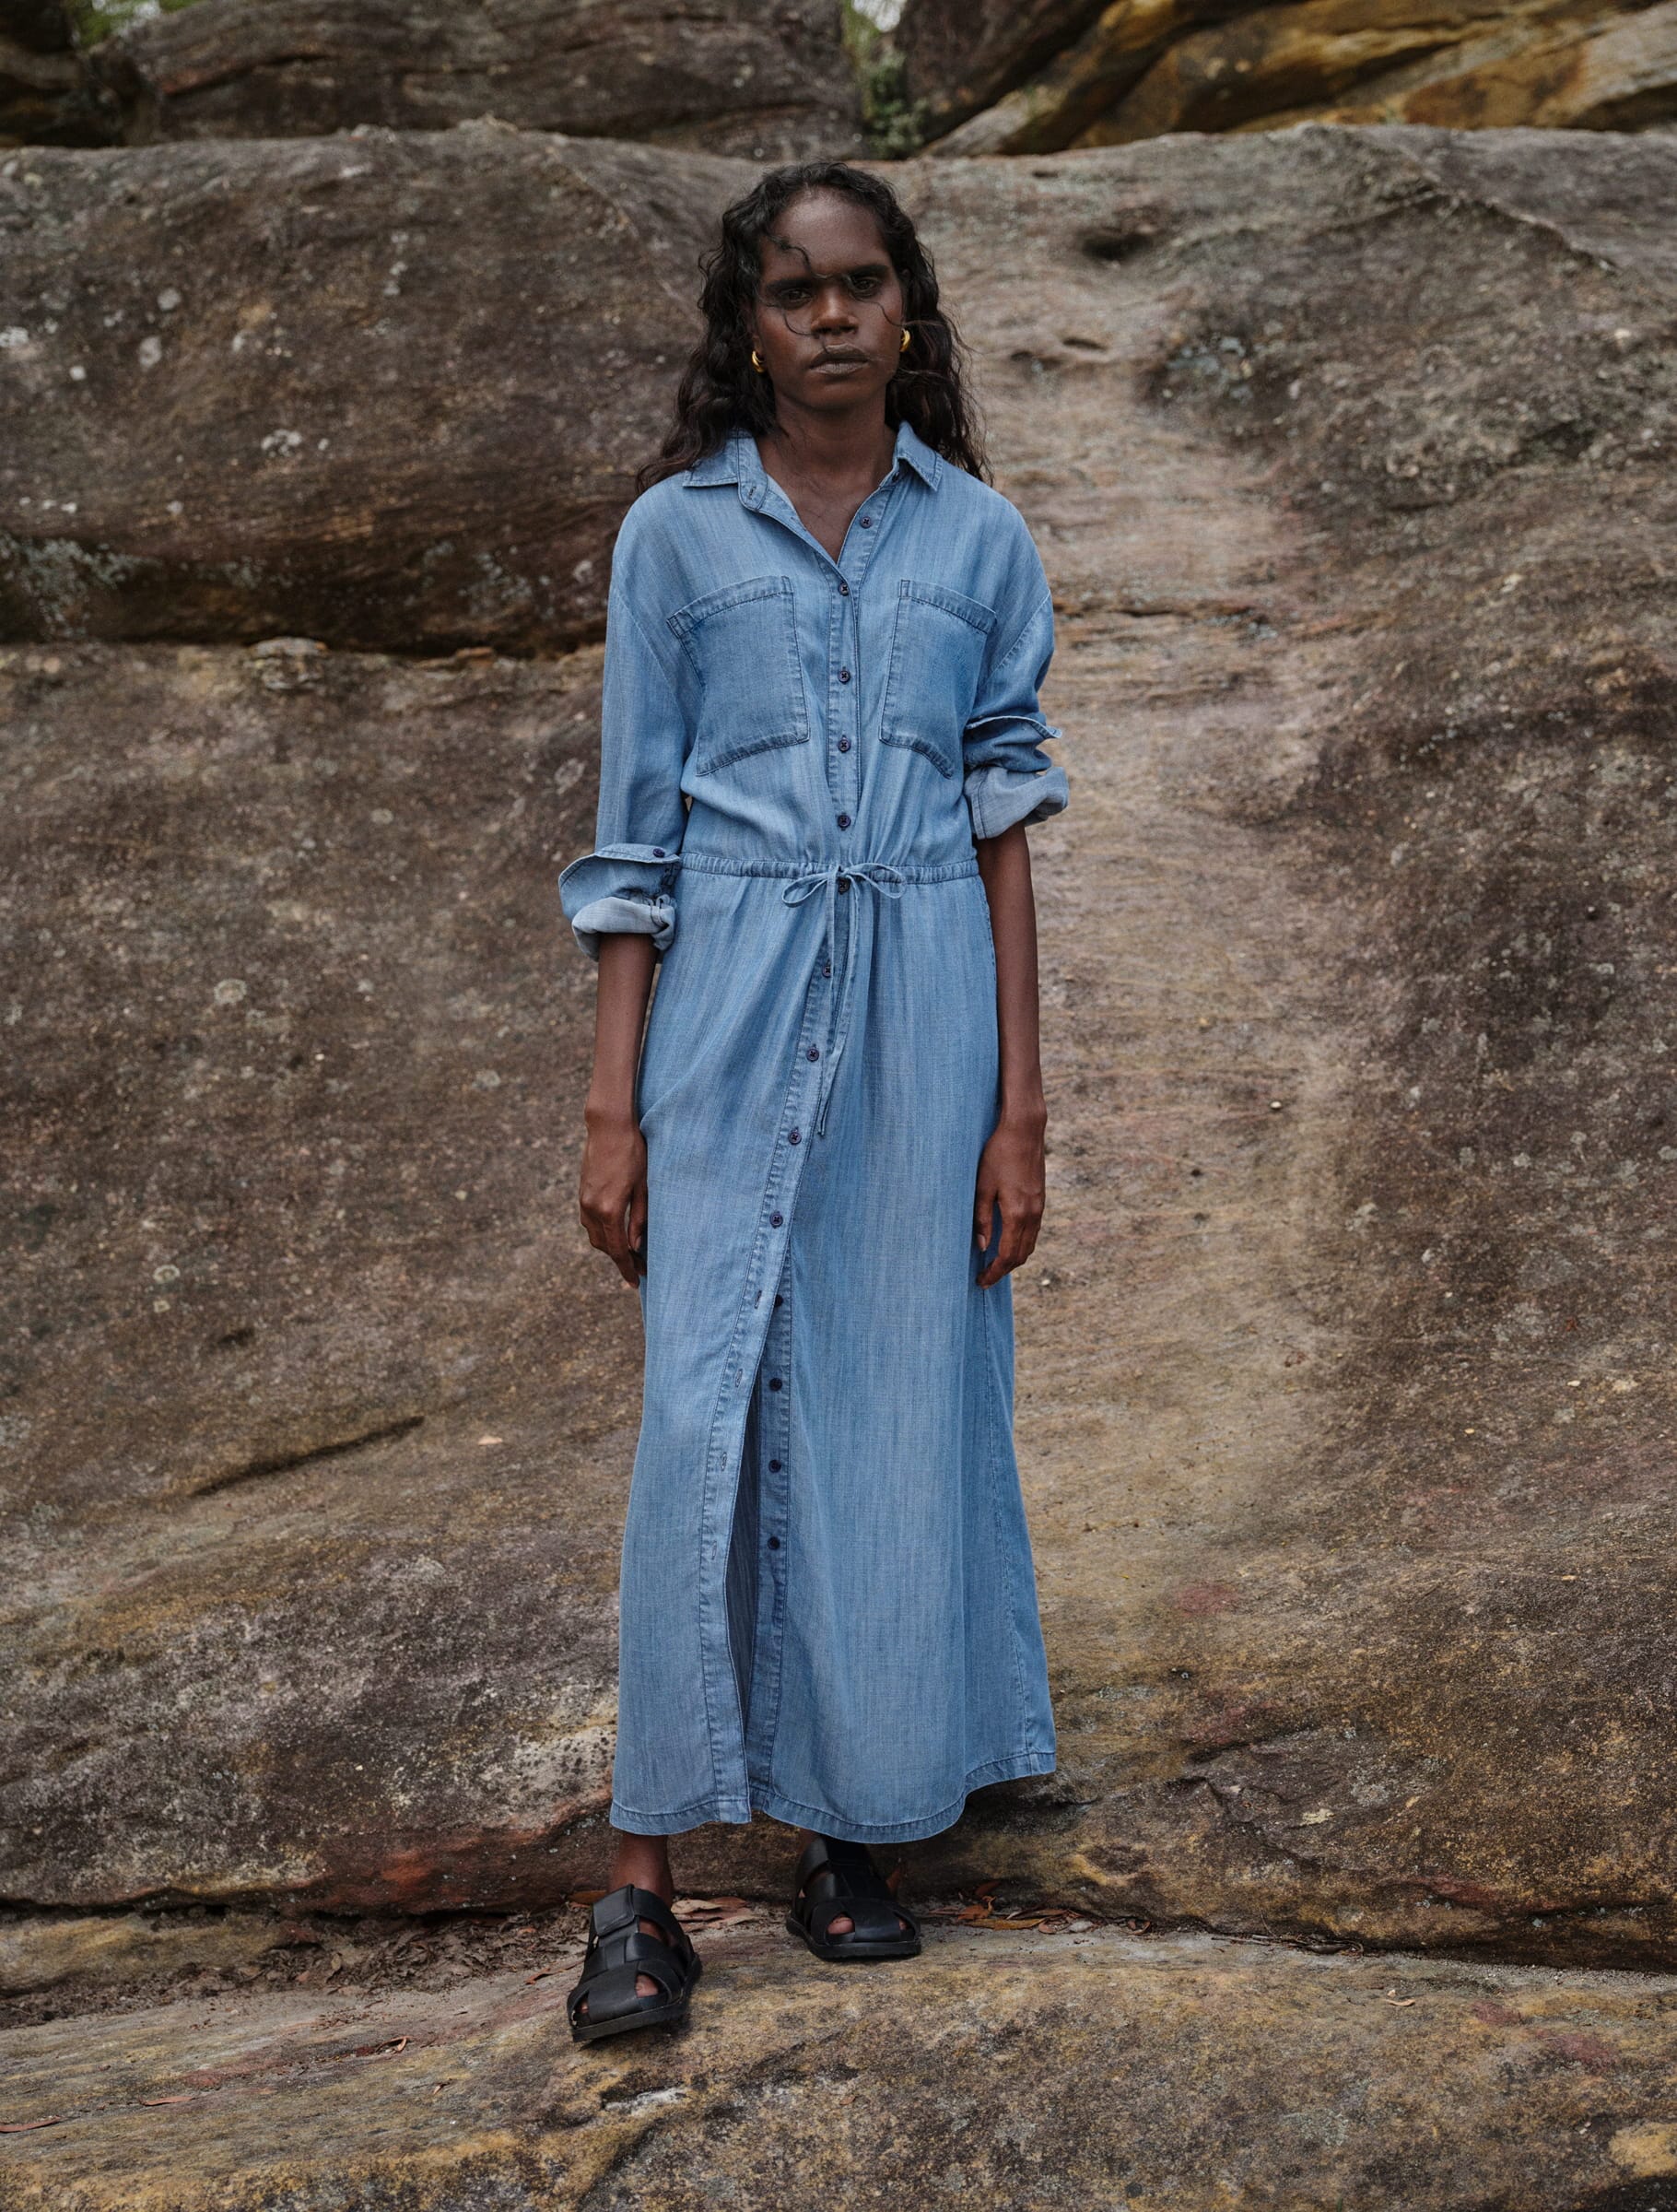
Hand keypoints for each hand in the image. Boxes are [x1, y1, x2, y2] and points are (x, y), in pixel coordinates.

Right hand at [580, 1108, 647, 1284]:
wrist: (609, 1127)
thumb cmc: (634, 1153)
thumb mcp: (644, 1187)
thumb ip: (640, 1218)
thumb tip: (636, 1246)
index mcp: (609, 1210)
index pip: (618, 1250)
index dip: (628, 1268)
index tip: (637, 1282)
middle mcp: (591, 1209)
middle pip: (605, 1246)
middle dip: (621, 1260)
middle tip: (641, 1267)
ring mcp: (584, 1201)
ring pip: (595, 1236)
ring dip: (610, 1247)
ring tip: (630, 1252)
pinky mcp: (582, 1193)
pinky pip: (590, 1222)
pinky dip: (602, 1233)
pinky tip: (616, 1232)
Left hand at [973, 1108, 1045, 1288]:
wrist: (1024, 1131)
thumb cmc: (998, 1155)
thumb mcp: (982, 1186)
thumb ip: (982, 1218)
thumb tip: (982, 1247)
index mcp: (1017, 1214)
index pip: (1007, 1256)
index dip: (994, 1272)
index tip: (981, 1282)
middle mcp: (1033, 1215)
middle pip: (1021, 1255)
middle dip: (1004, 1270)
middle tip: (985, 1278)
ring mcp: (1039, 1208)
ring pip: (1029, 1245)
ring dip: (1014, 1258)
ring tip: (994, 1264)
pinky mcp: (1040, 1200)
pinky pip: (1033, 1232)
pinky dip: (1021, 1244)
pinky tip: (1007, 1241)